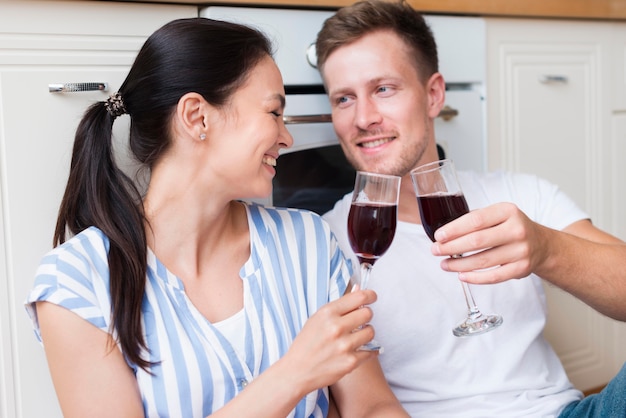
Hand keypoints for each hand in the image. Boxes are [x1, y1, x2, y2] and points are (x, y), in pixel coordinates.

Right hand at [279, 289, 378, 392]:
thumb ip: (339, 305)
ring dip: (366, 333)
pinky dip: (367, 351)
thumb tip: (359, 289)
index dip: (370, 296)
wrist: (297, 371)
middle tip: (360, 321)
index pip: (359, 297)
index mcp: (327, 313)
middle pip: (368, 313)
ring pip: (371, 331)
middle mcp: (336, 327)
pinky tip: (358, 350)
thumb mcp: (317, 319)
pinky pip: (371, 351)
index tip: (372, 297)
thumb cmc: (307, 343)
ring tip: (357, 337)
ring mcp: (344, 345)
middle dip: (366, 315)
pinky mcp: (350, 362)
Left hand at [431, 202, 547, 283]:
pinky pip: (494, 277)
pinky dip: (475, 278)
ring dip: (459, 265)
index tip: (438, 236)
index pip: (475, 220)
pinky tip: (461, 275)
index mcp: (507, 211)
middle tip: (436, 250)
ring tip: (444, 264)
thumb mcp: (498, 215)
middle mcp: (517, 230)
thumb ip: (476, 220)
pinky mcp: (522, 268)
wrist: (541, 244)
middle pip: (477, 241)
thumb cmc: (511, 228)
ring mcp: (521, 250)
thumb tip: (445, 233)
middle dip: (451, 247)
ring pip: (483, 261)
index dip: (454, 229)